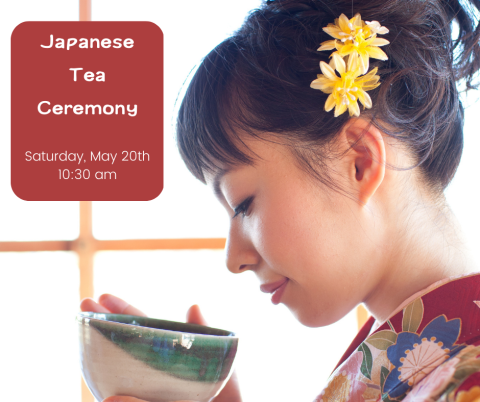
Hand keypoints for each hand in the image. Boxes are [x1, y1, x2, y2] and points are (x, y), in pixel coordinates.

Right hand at [81, 295, 242, 401]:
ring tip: (86, 336)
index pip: (141, 327)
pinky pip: (122, 397)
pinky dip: (112, 393)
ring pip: (114, 373)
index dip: (123, 311)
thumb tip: (193, 306)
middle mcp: (148, 372)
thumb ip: (206, 335)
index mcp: (166, 352)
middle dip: (101, 324)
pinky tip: (107, 392)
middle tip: (84, 304)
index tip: (103, 296)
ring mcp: (140, 390)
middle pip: (120, 345)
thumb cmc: (224, 393)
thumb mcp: (220, 362)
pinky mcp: (137, 401)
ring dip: (98, 355)